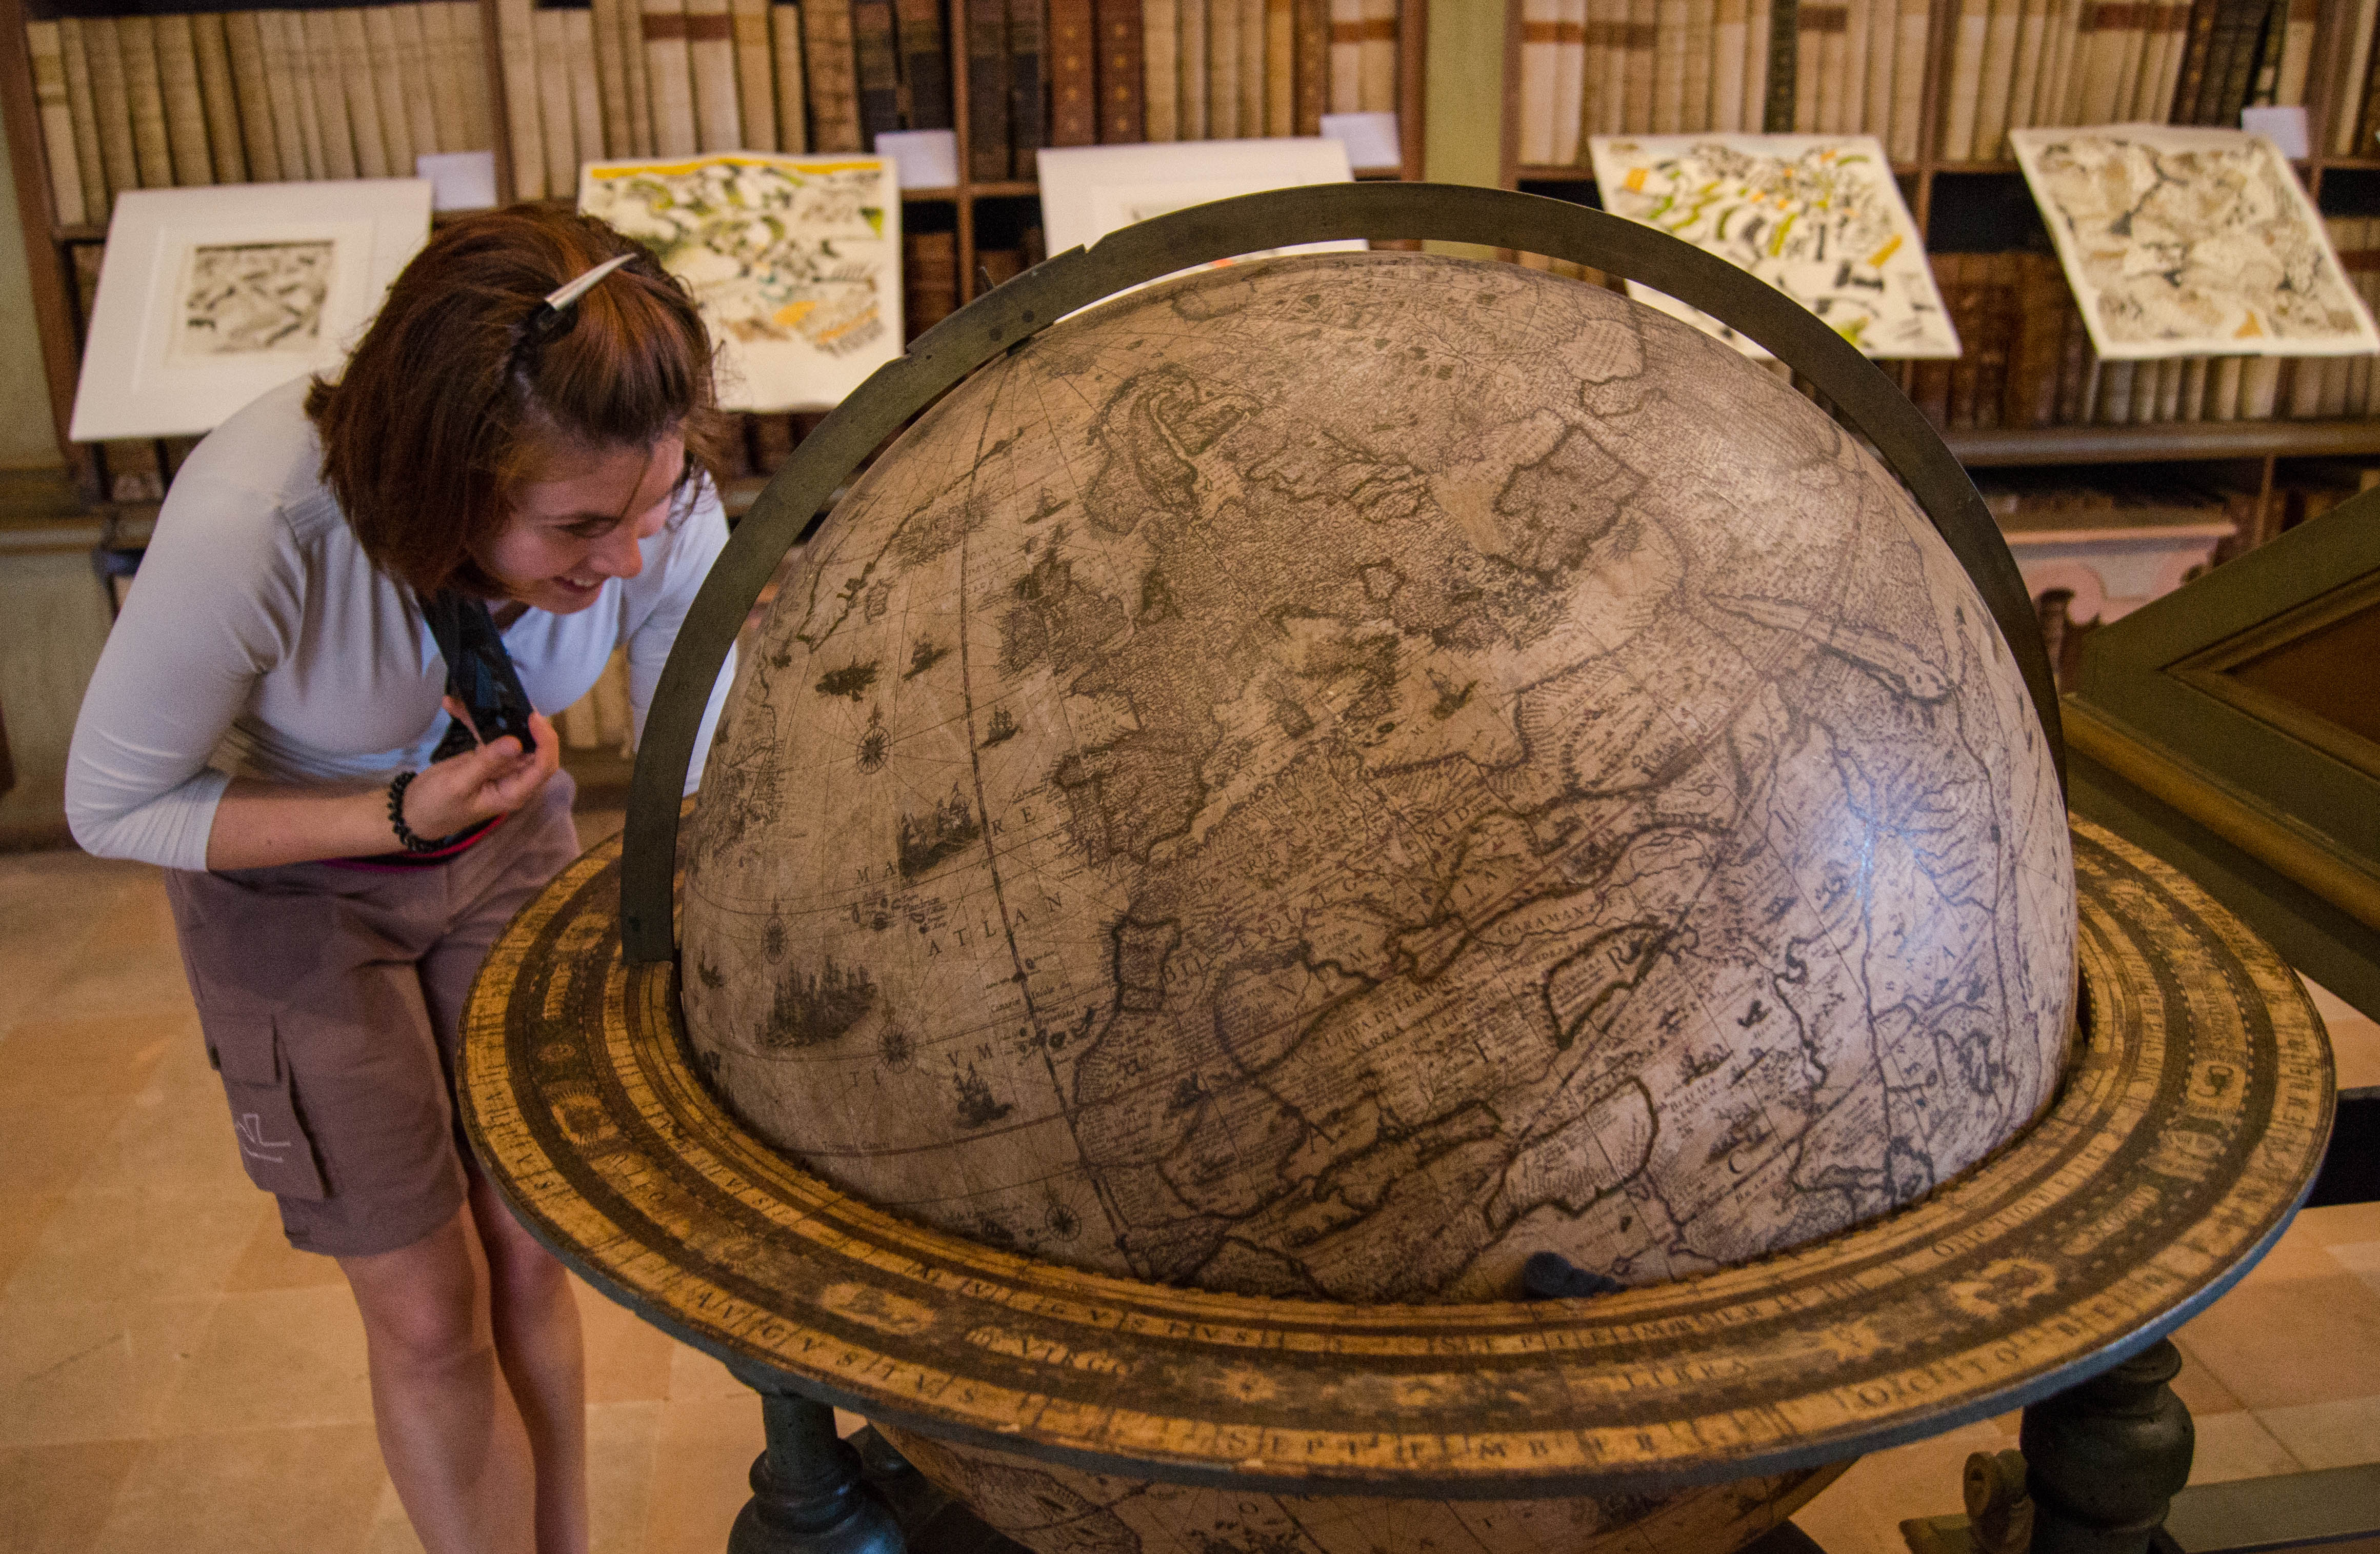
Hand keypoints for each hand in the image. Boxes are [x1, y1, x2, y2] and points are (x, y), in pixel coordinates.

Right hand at [397, 702, 561, 839]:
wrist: (414, 812)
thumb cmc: (436, 807)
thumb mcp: (458, 785)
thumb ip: (487, 763)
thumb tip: (516, 742)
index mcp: (514, 792)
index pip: (543, 765)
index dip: (545, 740)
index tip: (532, 717)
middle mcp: (513, 779)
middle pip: (532, 747)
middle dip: (524, 721)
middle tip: (511, 696)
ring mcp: (500, 767)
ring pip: (509, 736)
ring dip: (495, 716)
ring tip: (482, 694)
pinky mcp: (485, 757)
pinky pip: (487, 735)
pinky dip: (473, 720)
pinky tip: (452, 705)